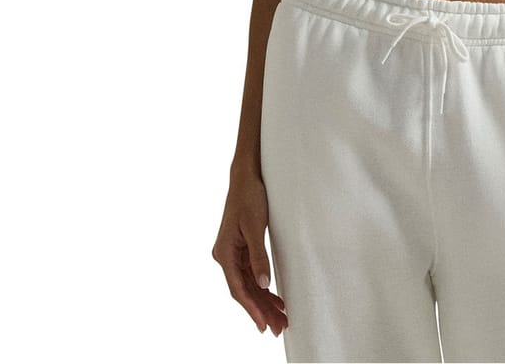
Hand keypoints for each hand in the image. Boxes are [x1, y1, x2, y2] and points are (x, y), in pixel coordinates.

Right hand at [212, 172, 288, 337]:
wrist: (245, 177)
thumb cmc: (249, 197)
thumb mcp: (255, 226)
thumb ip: (258, 256)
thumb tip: (263, 284)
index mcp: (225, 253)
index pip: (238, 288)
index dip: (251, 309)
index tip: (263, 325)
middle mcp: (225, 256)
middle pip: (244, 290)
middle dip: (260, 310)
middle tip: (278, 328)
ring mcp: (232, 253)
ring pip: (248, 284)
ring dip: (263, 301)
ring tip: (280, 318)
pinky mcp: (240, 248)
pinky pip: (251, 273)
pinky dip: (262, 286)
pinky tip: (274, 297)